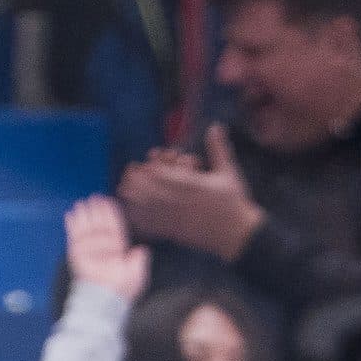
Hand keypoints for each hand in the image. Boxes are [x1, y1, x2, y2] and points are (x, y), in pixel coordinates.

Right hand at [63, 196, 148, 299]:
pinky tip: (70, 214)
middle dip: (97, 211)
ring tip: (81, 202)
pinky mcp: (77, 254)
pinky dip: (72, 225)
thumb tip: (141, 249)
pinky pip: (74, 236)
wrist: (105, 299)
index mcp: (117, 250)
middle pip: (100, 224)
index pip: (114, 227)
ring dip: (84, 214)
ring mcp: (89, 250)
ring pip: (87, 227)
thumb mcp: (138, 273)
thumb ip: (140, 260)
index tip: (109, 201)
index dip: (111, 214)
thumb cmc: (121, 289)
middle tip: (94, 197)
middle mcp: (103, 248)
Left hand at [115, 127, 263, 261]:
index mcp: (194, 186)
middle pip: (152, 190)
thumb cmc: (234, 202)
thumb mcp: (228, 172)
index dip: (152, 168)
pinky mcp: (175, 232)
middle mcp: (182, 202)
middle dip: (138, 181)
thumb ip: (218, 149)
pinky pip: (152, 225)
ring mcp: (177, 219)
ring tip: (123, 189)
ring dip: (134, 197)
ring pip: (148, 208)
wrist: (237, 235)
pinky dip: (140, 218)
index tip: (144, 162)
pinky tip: (130, 211)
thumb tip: (216, 126)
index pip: (167, 175)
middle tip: (128, 173)